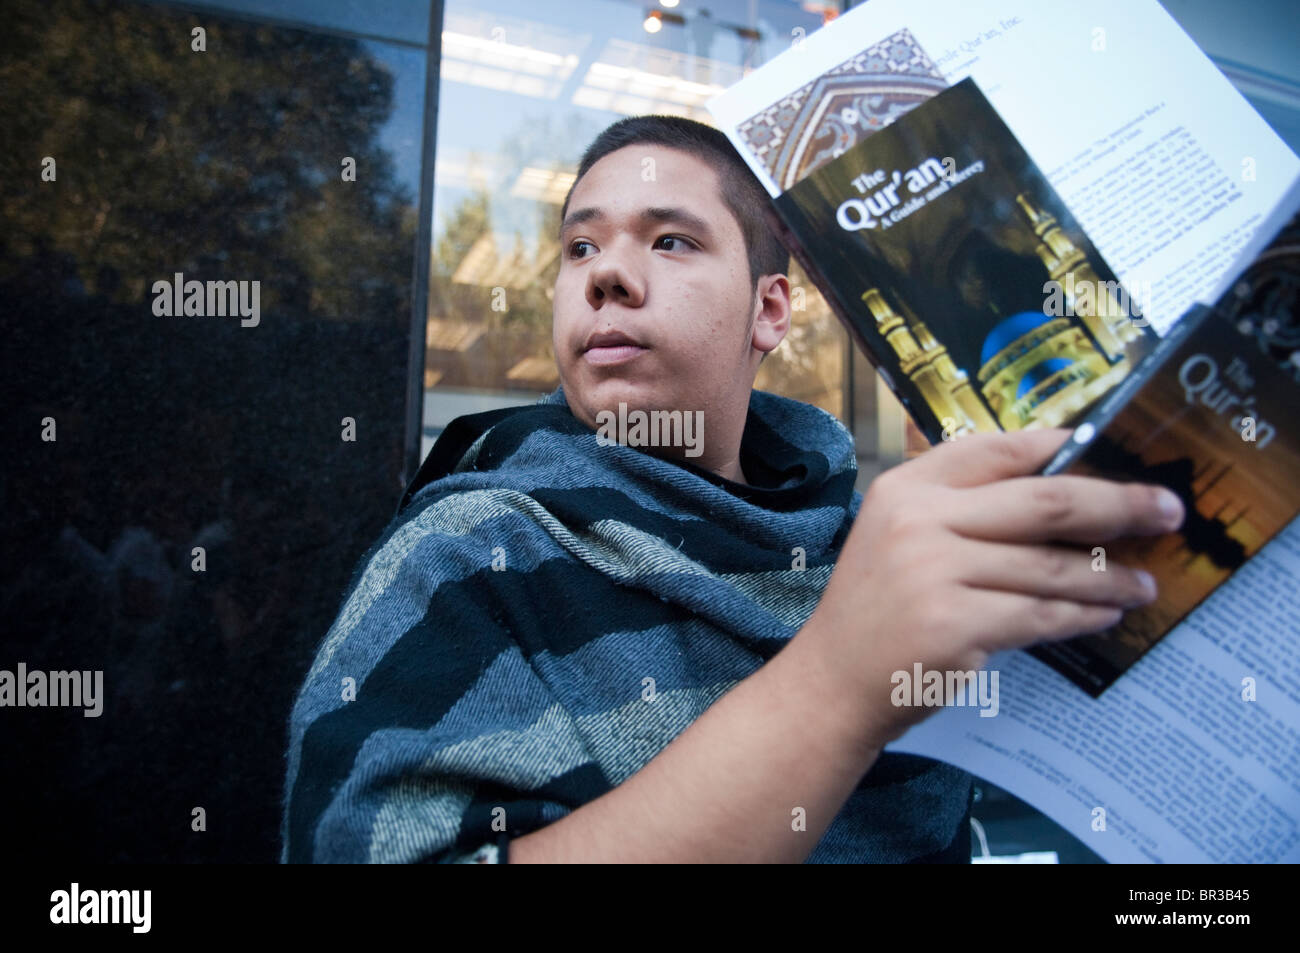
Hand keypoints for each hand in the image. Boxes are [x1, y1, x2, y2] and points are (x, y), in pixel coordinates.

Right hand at [800, 428, 1183, 741]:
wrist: (832, 682)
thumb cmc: (877, 609)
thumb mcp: (898, 534)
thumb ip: (961, 506)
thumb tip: (1062, 486)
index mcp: (907, 487)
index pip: (1001, 450)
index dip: (1066, 449)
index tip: (1116, 454)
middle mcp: (918, 519)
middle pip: (1044, 501)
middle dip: (1118, 504)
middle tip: (1167, 510)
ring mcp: (934, 571)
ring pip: (1052, 567)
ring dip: (1110, 576)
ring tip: (1143, 582)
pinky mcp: (953, 624)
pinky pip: (1041, 615)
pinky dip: (1082, 616)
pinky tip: (1106, 615)